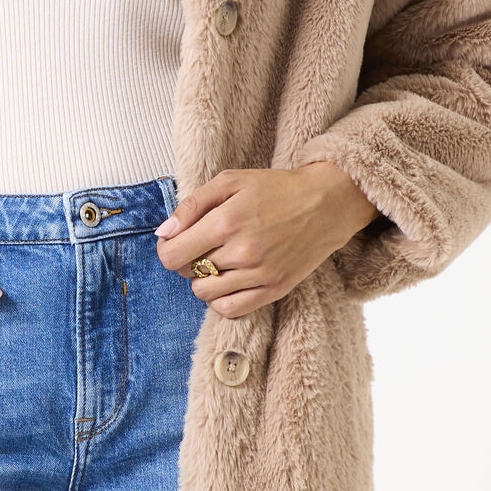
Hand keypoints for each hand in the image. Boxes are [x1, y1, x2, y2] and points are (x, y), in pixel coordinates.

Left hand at [153, 163, 378, 318]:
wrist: (327, 204)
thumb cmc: (276, 189)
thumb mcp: (231, 181)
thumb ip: (192, 205)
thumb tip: (164, 233)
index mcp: (226, 221)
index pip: (172, 255)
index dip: (167, 249)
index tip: (175, 242)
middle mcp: (242, 252)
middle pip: (188, 273)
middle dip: (188, 260)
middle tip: (205, 245)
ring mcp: (259, 274)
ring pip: (205, 293)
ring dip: (204, 279)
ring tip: (219, 261)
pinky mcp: (274, 290)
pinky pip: (230, 309)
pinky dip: (221, 298)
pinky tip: (229, 280)